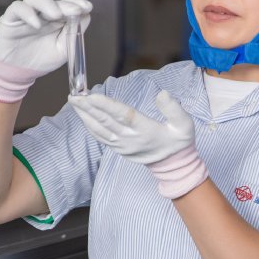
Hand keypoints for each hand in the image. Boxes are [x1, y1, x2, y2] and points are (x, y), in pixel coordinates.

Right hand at [0, 0, 91, 102]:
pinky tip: (36, 25)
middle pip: (53, 0)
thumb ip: (73, 34)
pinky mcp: (10, 19)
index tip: (87, 7)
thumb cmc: (42, 60)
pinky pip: (17, 8)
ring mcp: (26, 14)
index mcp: (56, 20)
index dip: (77, 2)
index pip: (67, 4)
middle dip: (66, 5)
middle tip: (75, 10)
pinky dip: (27, 13)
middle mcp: (42, 14)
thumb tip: (86, 17)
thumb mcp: (63, 50)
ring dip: (47, 3)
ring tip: (56, 15)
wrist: (21, 72)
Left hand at [69, 91, 206, 198]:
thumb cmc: (179, 142)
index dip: (106, 106)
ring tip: (74, 103)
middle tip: (74, 96)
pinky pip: (101, 138)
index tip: (91, 96)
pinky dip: (90, 127)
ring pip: (100, 130)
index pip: (123, 115)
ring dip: (85, 117)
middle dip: (88, 108)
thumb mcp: (184, 124)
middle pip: (106, 121)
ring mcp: (123, 146)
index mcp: (146, 130)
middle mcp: (131, 139)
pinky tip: (83, 117)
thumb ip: (174, 109)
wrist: (174, 165)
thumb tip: (162, 94)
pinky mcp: (119, 149)